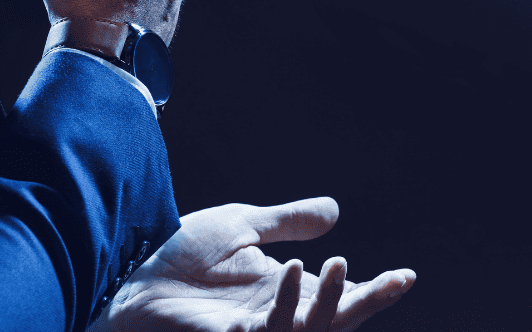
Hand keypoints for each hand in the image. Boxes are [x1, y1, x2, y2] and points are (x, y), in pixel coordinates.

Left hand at [89, 198, 415, 331]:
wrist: (125, 270)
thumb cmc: (176, 255)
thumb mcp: (243, 225)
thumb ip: (288, 221)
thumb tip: (335, 211)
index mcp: (282, 294)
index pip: (338, 298)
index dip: (373, 292)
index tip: (406, 275)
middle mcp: (273, 318)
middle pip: (333, 323)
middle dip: (364, 304)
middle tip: (392, 280)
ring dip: (329, 303)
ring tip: (336, 263)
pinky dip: (286, 305)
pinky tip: (293, 271)